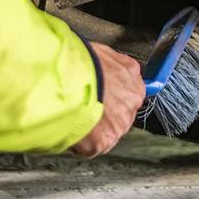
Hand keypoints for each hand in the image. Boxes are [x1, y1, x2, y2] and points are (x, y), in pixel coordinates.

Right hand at [69, 42, 145, 158]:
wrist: (66, 80)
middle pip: (120, 111)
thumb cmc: (77, 61)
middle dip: (103, 113)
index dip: (109, 94)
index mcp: (131, 73)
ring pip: (108, 131)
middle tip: (81, 107)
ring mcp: (120, 122)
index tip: (97, 95)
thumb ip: (105, 63)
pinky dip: (79, 143)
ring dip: (91, 128)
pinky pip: (91, 147)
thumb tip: (98, 67)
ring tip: (71, 118)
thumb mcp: (97, 51)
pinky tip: (68, 129)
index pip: (126, 88)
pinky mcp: (104, 141)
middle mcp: (132, 99)